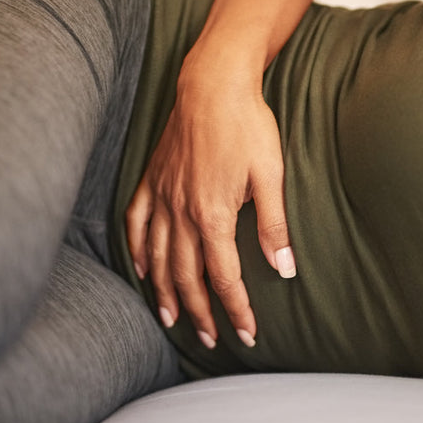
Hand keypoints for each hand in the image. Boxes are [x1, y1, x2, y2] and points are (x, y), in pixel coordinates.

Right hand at [125, 43, 294, 348]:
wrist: (213, 83)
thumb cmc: (247, 125)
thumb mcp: (271, 175)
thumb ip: (274, 226)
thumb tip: (285, 268)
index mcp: (213, 215)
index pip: (224, 277)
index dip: (236, 309)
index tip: (246, 333)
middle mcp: (182, 213)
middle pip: (187, 277)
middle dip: (199, 313)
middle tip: (210, 339)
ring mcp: (162, 197)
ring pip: (158, 258)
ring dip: (165, 293)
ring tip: (171, 320)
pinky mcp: (151, 180)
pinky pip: (137, 223)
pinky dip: (137, 251)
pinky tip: (142, 270)